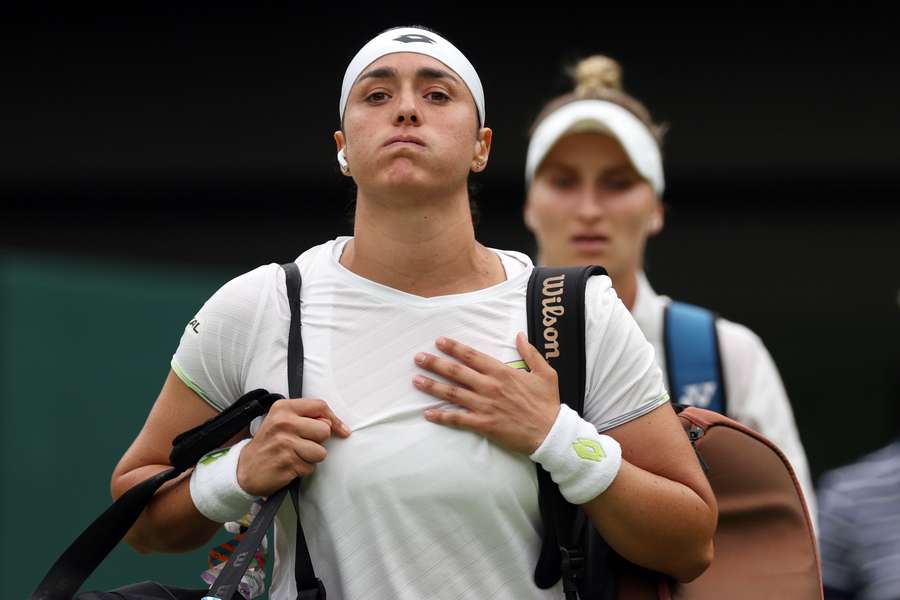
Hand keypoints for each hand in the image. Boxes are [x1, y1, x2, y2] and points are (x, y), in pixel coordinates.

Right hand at [236, 398, 349, 495]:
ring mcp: (285, 444)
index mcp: (284, 408)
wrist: (246, 468)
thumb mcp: (282, 420)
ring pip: (321, 452)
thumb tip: (336, 425)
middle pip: (324, 430)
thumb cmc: (270, 442)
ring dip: (312, 458)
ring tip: (296, 455)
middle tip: (304, 444)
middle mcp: (284, 423)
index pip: (320, 406)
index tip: (342, 431)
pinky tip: (290, 466)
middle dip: (319, 441)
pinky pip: (310, 468)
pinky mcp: (286, 463)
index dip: (335, 420)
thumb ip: (306, 417)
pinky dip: (303, 470)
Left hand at [413, 333, 559, 454]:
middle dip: (435, 364)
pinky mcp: (483, 424)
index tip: (439, 342)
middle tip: (418, 358)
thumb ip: (530, 352)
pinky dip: (442, 416)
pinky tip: (428, 413)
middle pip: (456, 372)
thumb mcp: (545, 372)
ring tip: (416, 380)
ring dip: (432, 386)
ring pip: (452, 394)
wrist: (551, 433)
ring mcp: (485, 406)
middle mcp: (490, 387)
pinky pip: (458, 419)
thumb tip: (519, 335)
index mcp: (502, 372)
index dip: (453, 348)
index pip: (472, 356)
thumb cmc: (547, 403)